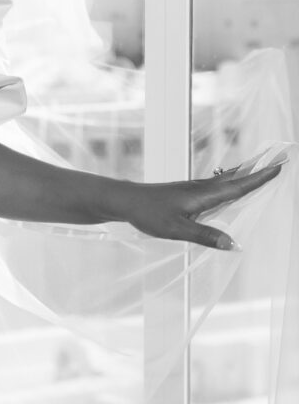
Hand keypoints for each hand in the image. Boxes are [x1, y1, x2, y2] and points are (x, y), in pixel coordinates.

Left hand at [118, 161, 284, 249]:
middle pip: (236, 179)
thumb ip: (205, 236)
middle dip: (258, 170)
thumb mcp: (177, 230)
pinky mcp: (186, 191)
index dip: (259, 178)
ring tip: (261, 168)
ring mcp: (193, 188)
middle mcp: (201, 188)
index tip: (278, 166)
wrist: (125, 200)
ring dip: (245, 174)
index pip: (238, 187)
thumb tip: (233, 244)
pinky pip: (215, 184)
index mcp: (203, 195)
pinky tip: (228, 182)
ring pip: (226, 180)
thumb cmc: (148, 214)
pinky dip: (229, 180)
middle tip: (280, 159)